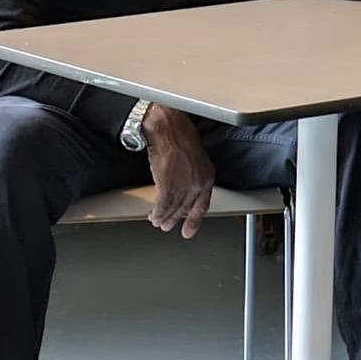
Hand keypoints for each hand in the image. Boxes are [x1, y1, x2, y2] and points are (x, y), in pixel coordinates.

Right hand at [143, 106, 214, 238]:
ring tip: (157, 221)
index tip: (188, 231)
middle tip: (167, 226)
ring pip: (173, 209)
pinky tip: (153, 215)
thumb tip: (185, 189)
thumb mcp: (195, 158)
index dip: (194, 220)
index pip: (202, 205)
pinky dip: (157, 212)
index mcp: (207, 176)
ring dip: (163, 217)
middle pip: (185, 209)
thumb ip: (193, 176)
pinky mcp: (168, 185)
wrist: (169, 128)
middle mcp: (198, 183)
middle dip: (175, 219)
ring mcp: (183, 186)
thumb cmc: (180, 137)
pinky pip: (162, 206)